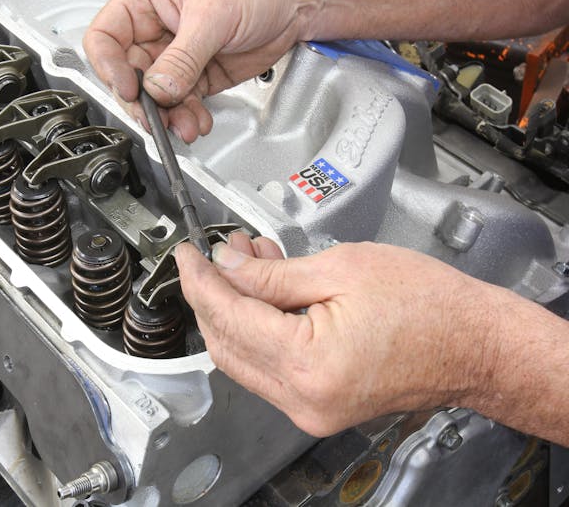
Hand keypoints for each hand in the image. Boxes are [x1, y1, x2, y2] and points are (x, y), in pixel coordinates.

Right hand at [83, 0, 321, 141]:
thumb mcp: (213, 14)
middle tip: (154, 118)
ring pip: (157, 95)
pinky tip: (195, 121)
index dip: (110, 66)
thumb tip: (158, 89)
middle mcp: (157, 28)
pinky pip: (182, 102)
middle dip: (143, 101)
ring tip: (183, 125)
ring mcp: (177, 54)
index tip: (128, 89)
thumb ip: (182, 57)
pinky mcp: (199, 75)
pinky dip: (187, 117)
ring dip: (168, 115)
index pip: (107, 37)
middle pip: (130, 74)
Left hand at [174, 233, 501, 436]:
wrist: (476, 345)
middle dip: (212, 296)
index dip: (200, 281)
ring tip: (249, 264)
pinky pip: (269, 369)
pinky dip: (260, 331)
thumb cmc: (431, 306)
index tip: (188, 256)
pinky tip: (268, 294)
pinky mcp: (320, 407)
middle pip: (227, 344)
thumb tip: (226, 266)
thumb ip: (271, 274)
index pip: (228, 317)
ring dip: (236, 311)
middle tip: (216, 256)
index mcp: (309, 364)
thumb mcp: (342, 268)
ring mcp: (311, 409)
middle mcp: (305, 399)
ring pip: (243, 359)